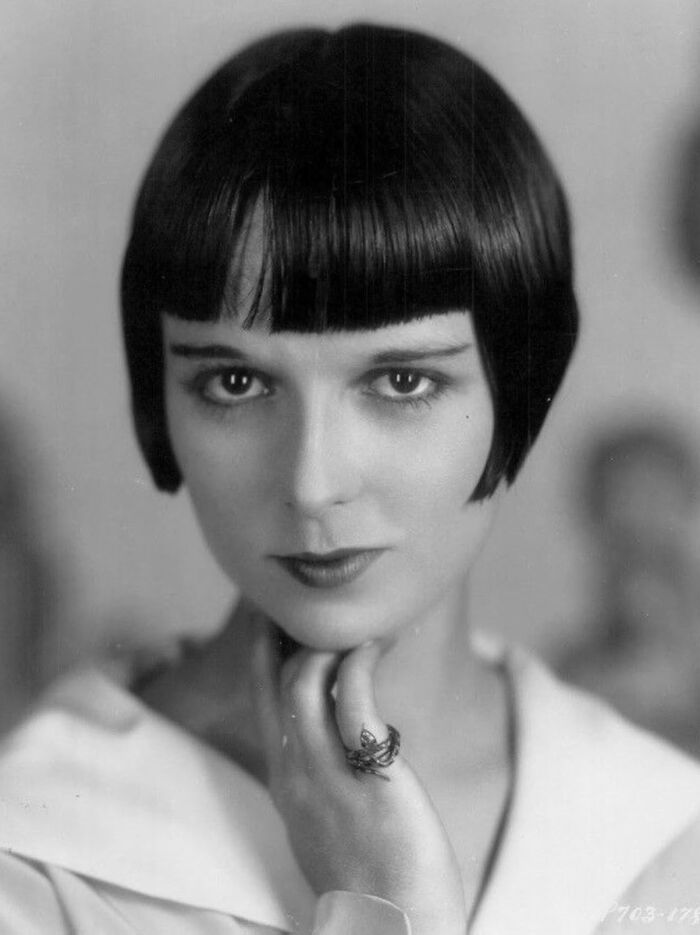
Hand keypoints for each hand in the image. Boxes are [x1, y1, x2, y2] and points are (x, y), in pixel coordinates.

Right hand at [250, 616, 466, 934]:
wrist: (397, 931)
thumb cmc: (376, 880)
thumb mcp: (330, 825)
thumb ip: (326, 780)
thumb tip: (347, 743)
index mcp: (288, 784)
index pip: (265, 704)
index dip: (267, 657)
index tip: (275, 622)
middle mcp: (297, 776)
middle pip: (275, 684)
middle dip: (283, 635)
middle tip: (303, 603)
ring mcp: (329, 776)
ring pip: (304, 684)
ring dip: (329, 645)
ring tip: (361, 625)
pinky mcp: (370, 776)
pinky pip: (354, 699)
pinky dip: (362, 662)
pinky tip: (379, 647)